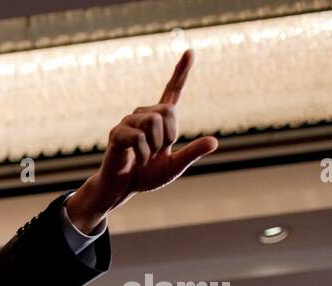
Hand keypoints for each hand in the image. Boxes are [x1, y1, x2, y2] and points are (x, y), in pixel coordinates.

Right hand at [65, 50, 218, 232]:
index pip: (172, 90)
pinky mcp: (117, 134)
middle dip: (169, 134)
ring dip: (155, 145)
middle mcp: (143, 115)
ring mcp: (128, 122)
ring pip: (153, 121)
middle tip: (158, 151)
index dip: (181, 71)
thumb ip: (192, 153)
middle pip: (168, 110)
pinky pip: (138, 137)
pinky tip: (137, 160)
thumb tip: (214, 142)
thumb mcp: (174, 166)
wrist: (121, 189)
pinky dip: (143, 154)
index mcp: (159, 120)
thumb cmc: (145, 176)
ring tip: (145, 157)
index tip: (189, 51)